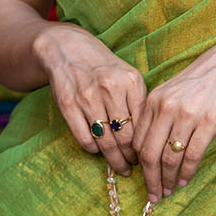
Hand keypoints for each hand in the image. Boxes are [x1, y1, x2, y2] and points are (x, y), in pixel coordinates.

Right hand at [33, 22, 147, 174]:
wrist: (68, 49)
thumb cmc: (104, 68)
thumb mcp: (128, 77)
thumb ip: (138, 103)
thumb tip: (148, 138)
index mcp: (131, 82)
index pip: (143, 124)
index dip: (145, 145)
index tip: (147, 156)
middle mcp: (110, 88)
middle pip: (125, 137)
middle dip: (130, 158)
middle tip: (133, 167)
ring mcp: (88, 97)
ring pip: (105, 142)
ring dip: (114, 159)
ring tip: (120, 166)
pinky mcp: (68, 105)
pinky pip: (84, 138)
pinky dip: (93, 150)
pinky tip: (99, 150)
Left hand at [133, 32, 215, 202]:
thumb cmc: (205, 79)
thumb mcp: (174, 91)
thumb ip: (159, 115)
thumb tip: (150, 150)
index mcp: (154, 100)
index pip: (138, 141)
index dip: (139, 165)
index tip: (143, 179)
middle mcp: (166, 107)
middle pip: (150, 153)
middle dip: (150, 179)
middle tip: (154, 195)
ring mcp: (188, 115)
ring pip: (170, 158)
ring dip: (168, 180)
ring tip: (169, 191)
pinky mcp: (209, 122)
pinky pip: (193, 155)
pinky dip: (187, 173)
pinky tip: (185, 181)